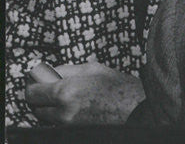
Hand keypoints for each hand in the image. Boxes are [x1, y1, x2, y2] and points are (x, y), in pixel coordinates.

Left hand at [25, 59, 144, 124]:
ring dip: (48, 105)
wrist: (136, 110)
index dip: (32, 84)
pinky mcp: (72, 131)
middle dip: (38, 95)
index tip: (36, 78)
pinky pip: (56, 121)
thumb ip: (67, 70)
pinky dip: (59, 113)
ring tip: (63, 95)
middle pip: (34, 106)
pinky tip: (73, 104)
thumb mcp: (94, 69)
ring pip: (44, 116)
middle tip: (47, 86)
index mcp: (66, 91)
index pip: (32, 91)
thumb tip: (49, 71)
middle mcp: (62, 111)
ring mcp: (66, 124)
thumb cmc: (120, 88)